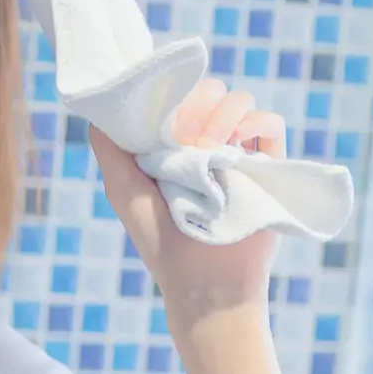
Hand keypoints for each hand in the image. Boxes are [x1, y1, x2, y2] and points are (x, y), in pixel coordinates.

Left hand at [89, 75, 284, 318]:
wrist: (204, 282)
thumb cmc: (160, 240)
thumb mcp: (124, 191)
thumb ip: (111, 149)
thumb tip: (101, 106)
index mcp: (175, 146)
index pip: (179, 96)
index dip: (172, 97)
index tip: (165, 123)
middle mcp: (209, 145)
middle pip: (212, 91)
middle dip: (198, 103)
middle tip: (187, 138)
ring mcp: (240, 154)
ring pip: (242, 101)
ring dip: (224, 113)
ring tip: (211, 149)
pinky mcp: (269, 166)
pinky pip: (272, 125)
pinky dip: (256, 122)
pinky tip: (235, 143)